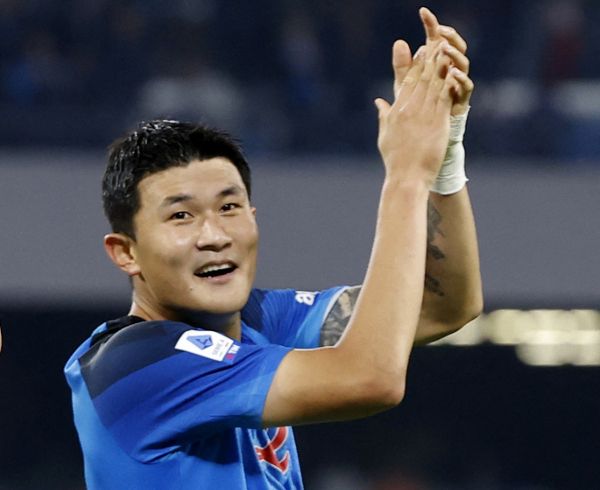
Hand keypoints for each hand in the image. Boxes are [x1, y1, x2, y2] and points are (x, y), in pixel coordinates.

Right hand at [375, 42, 455, 183]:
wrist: (407, 177)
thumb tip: (379, 102)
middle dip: (429, 59)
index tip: (420, 51)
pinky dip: (450, 83)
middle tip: (436, 42)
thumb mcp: (385, 136)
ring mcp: (425, 115)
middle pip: (422, 78)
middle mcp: (410, 109)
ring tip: (447, 50)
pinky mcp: (438, 123)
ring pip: (434, 85)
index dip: (414, 64)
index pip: (407, 82)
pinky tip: (454, 71)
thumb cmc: (395, 160)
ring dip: (441, 66)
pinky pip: (445, 98)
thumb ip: (383, 116)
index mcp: (397, 111)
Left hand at [393, 7, 473, 115]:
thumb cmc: (416, 108)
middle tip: (440, 30)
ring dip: (455, 55)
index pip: (435, 40)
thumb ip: (402, 65)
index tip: (423, 12)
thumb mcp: (405, 85)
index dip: (431, 25)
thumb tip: (398, 42)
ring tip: (444, 49)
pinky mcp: (461, 99)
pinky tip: (453, 73)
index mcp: (435, 64)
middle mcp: (449, 70)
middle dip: (449, 37)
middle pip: (455, 47)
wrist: (424, 133)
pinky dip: (460, 79)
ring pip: (462, 64)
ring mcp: (457, 84)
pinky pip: (465, 87)